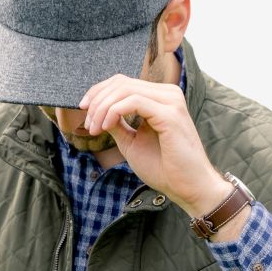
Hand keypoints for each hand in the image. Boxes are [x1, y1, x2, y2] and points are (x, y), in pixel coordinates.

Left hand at [79, 74, 232, 217]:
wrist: (187, 188)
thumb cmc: (164, 169)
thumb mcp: (131, 142)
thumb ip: (117, 124)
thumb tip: (96, 112)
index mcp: (160, 98)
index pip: (123, 83)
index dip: (99, 92)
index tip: (84, 110)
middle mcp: (168, 94)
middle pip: (121, 82)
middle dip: (97, 101)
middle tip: (88, 124)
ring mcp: (171, 102)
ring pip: (125, 89)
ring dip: (102, 108)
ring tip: (94, 129)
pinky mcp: (170, 114)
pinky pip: (134, 101)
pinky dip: (114, 112)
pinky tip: (106, 127)